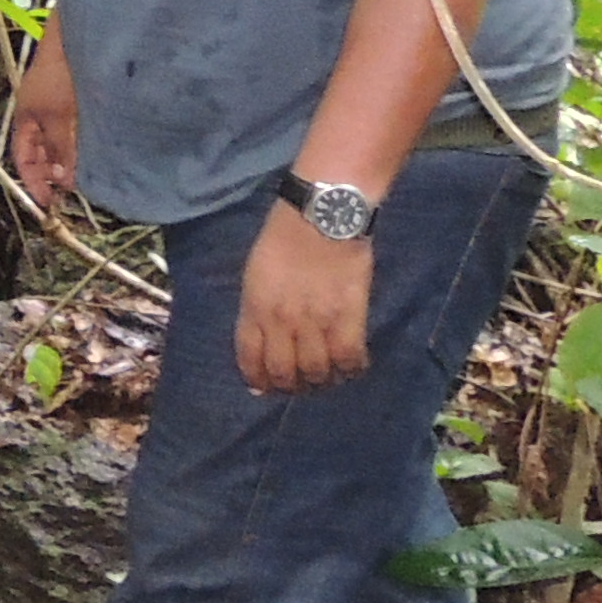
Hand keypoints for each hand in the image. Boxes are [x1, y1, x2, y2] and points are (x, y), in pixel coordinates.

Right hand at [8, 22, 79, 211]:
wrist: (81, 34)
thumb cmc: (60, 73)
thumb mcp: (57, 116)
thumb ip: (60, 148)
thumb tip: (64, 181)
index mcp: (25, 116)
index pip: (22, 158)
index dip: (31, 181)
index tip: (47, 203)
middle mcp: (40, 113)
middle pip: (42, 152)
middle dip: (53, 173)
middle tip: (71, 192)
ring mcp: (60, 106)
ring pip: (61, 142)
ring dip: (70, 160)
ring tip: (86, 176)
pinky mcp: (79, 100)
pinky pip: (77, 131)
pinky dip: (83, 144)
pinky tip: (96, 151)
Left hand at [236, 204, 372, 395]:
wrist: (321, 214)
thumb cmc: (284, 239)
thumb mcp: (255, 275)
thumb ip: (255, 312)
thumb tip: (259, 349)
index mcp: (254, 308)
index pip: (250, 359)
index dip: (259, 380)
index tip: (267, 388)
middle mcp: (281, 321)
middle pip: (285, 373)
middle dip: (291, 386)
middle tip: (301, 383)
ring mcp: (316, 321)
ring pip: (317, 372)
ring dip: (321, 381)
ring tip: (327, 375)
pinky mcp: (348, 316)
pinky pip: (349, 358)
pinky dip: (351, 369)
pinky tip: (352, 365)